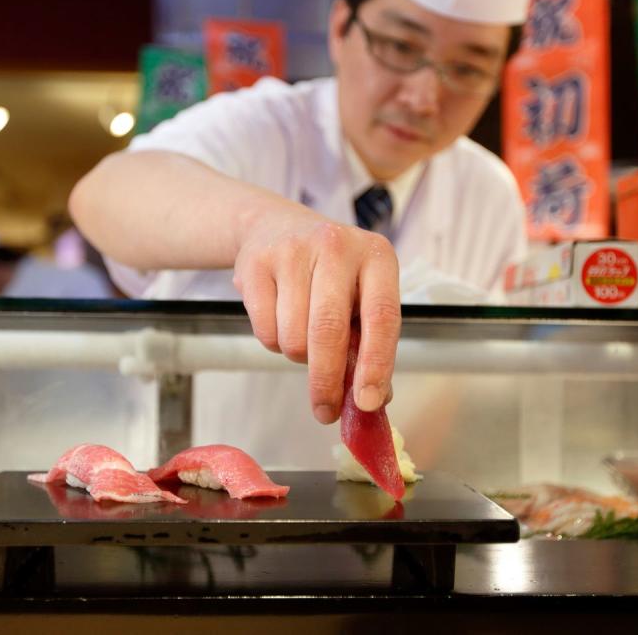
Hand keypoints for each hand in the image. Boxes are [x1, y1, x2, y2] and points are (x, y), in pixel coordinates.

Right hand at [232, 206, 400, 423]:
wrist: (276, 227)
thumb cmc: (330, 274)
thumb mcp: (360, 296)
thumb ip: (370, 345)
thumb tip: (372, 401)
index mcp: (376, 256)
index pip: (381, 317)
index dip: (375, 365)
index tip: (366, 403)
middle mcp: (336, 246)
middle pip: (329, 331)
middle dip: (326, 381)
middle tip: (325, 411)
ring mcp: (293, 251)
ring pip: (294, 337)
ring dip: (298, 356)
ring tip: (303, 335)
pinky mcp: (256, 263)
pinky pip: (264, 331)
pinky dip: (273, 343)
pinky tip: (280, 320)